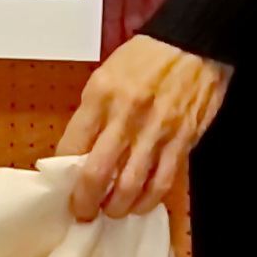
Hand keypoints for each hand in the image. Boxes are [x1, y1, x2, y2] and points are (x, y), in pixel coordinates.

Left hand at [58, 34, 229, 221]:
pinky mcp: (182, 141)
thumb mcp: (106, 75)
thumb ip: (92, 113)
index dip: (64, 174)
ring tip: (111, 212)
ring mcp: (156, 131)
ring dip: (117, 207)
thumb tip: (79, 150)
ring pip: (131, 185)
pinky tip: (140, 205)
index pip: (72, 146)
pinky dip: (149, 200)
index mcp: (100, 95)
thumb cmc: (147, 59)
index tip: (62, 187)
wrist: (193, 44)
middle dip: (86, 201)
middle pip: (97, 173)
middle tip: (82, 212)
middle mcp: (125, 115)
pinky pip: (162, 181)